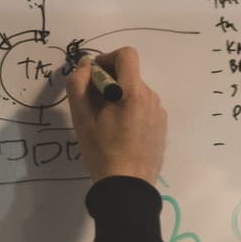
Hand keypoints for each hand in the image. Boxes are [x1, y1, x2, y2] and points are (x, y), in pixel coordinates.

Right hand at [62, 45, 169, 183]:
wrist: (128, 186)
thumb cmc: (102, 152)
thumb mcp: (81, 118)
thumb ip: (79, 84)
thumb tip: (86, 64)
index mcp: (133, 92)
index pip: (126, 55)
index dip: (107, 58)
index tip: (94, 78)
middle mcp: (151, 97)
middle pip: (129, 75)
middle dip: (109, 82)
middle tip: (93, 106)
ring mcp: (159, 112)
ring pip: (136, 91)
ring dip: (120, 97)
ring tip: (106, 123)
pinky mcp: (161, 125)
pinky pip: (144, 107)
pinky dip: (130, 110)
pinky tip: (120, 134)